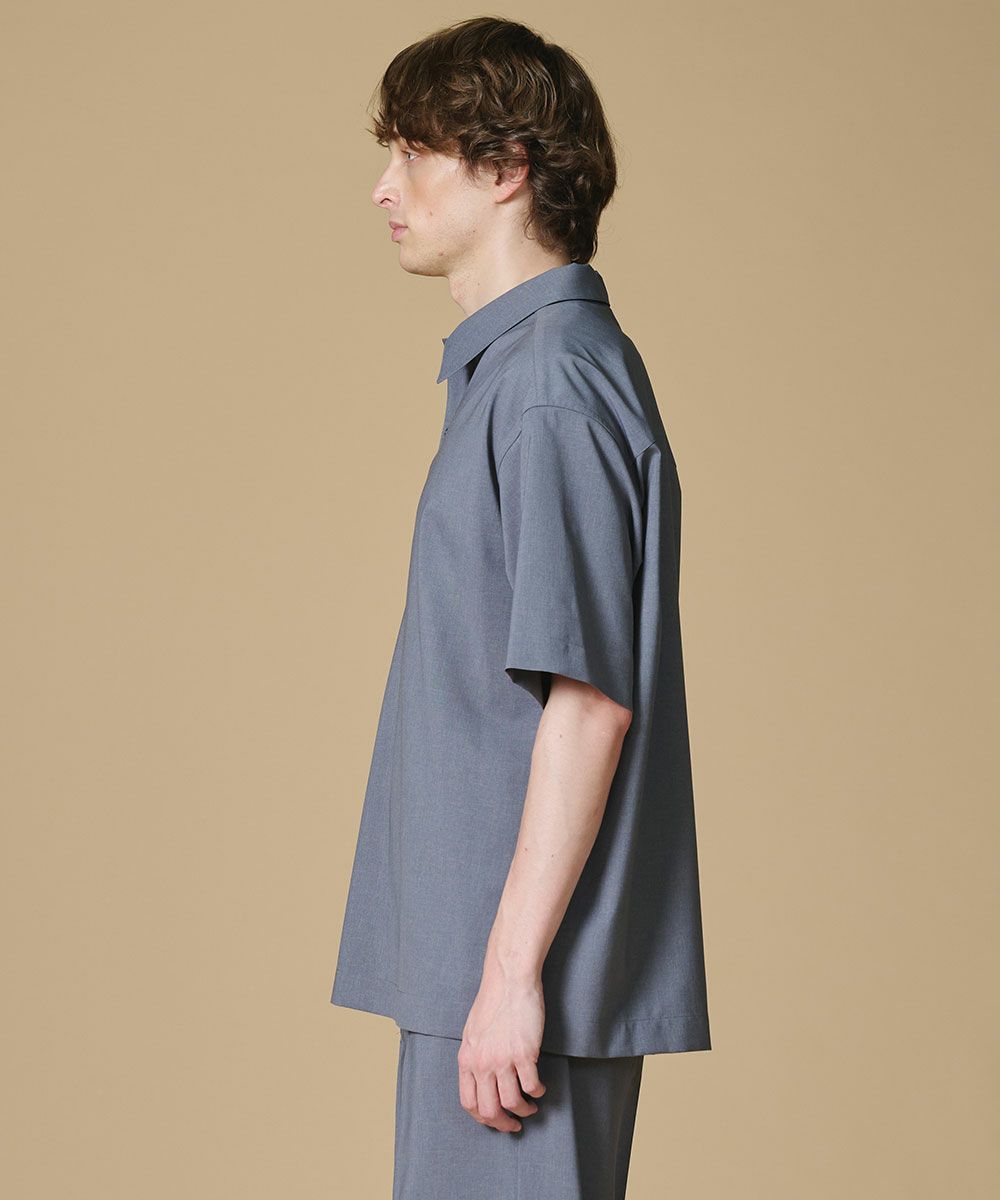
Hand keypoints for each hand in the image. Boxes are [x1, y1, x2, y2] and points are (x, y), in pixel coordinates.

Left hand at [457, 971, 546, 1132]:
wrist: (509, 980)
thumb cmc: (493, 1001)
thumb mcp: (473, 1032)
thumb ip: (475, 1056)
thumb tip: (481, 1079)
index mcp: (467, 1059)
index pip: (469, 1102)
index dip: (483, 1118)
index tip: (495, 1119)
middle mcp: (482, 1063)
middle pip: (489, 1110)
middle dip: (504, 1124)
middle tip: (515, 1124)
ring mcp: (503, 1059)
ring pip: (512, 1103)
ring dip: (524, 1111)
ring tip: (531, 1107)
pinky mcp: (524, 1054)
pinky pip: (531, 1086)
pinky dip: (538, 1093)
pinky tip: (540, 1088)